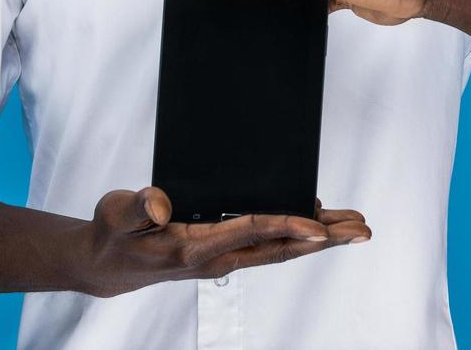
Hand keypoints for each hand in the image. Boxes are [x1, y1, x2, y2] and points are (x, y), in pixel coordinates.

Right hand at [73, 187, 369, 297]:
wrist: (106, 265)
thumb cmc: (113, 235)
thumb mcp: (116, 215)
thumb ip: (139, 208)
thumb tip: (161, 205)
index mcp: (193, 248)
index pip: (250, 233)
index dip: (287, 226)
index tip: (322, 227)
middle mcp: (217, 258)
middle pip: (282, 249)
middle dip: (326, 239)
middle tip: (364, 231)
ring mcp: (224, 258)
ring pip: (282, 249)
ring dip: (322, 238)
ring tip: (357, 228)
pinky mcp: (224, 253)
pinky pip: (270, 245)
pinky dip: (299, 234)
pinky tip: (317, 221)